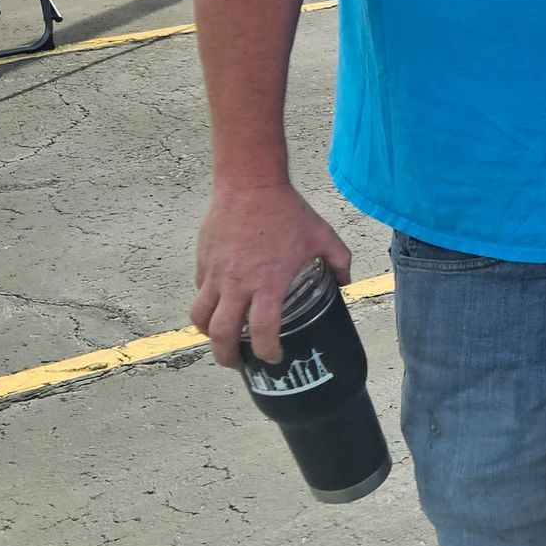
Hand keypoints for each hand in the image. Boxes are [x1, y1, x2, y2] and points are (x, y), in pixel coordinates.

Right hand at [193, 182, 351, 365]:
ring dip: (208, 334)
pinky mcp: (203, 260)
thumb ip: (340, 262)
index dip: (267, 352)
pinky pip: (199, 291)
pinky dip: (206, 305)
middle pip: (222, 334)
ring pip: (200, 317)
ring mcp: (215, 273)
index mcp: (269, 282)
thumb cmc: (288, 210)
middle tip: (237, 362)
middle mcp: (237, 283)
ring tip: (219, 339)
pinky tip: (219, 304)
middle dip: (227, 356)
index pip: (262, 332)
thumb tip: (346, 282)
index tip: (273, 357)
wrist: (250, 183)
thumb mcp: (324, 236)